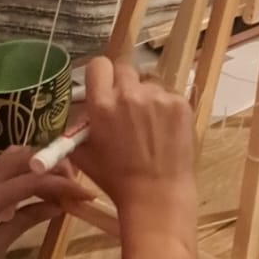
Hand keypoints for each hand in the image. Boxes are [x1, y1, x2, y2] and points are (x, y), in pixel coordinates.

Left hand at [0, 145, 96, 258]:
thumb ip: (23, 223)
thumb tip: (56, 206)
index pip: (34, 180)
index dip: (64, 185)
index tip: (87, 195)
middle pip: (24, 157)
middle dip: (54, 167)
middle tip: (72, 188)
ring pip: (14, 157)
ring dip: (40, 166)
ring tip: (57, 188)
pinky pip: (6, 170)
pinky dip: (27, 174)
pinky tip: (35, 194)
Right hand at [73, 59, 195, 217]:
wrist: (157, 193)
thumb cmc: (116, 178)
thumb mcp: (83, 154)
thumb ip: (77, 126)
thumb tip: (79, 109)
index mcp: (102, 104)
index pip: (99, 65)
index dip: (100, 75)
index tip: (103, 85)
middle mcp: (130, 94)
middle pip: (124, 68)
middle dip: (122, 84)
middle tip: (125, 105)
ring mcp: (158, 97)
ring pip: (148, 82)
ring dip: (145, 95)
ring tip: (147, 123)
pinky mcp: (180, 103)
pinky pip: (168, 94)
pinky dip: (165, 106)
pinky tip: (163, 128)